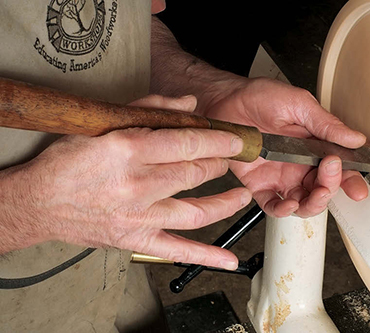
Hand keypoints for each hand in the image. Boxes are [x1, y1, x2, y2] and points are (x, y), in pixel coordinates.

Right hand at [0, 95, 251, 269]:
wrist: (39, 201)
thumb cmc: (69, 161)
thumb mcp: (102, 123)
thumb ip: (150, 109)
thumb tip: (189, 103)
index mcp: (128, 150)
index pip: (188, 142)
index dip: (219, 140)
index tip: (236, 139)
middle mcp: (137, 184)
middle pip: (195, 173)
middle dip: (219, 165)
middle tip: (228, 161)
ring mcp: (138, 216)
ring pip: (196, 210)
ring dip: (225, 202)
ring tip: (240, 195)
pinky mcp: (136, 239)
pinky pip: (177, 250)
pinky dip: (205, 256)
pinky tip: (227, 260)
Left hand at [200, 78, 368, 217]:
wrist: (226, 99)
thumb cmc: (261, 97)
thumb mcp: (299, 104)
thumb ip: (326, 125)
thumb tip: (355, 139)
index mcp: (315, 147)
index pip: (340, 169)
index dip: (351, 181)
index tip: (357, 186)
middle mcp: (300, 165)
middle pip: (324, 189)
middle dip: (332, 187)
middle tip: (331, 172)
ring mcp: (280, 176)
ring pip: (303, 203)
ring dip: (313, 204)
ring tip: (316, 194)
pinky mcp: (259, 184)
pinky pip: (272, 204)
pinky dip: (282, 210)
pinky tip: (288, 205)